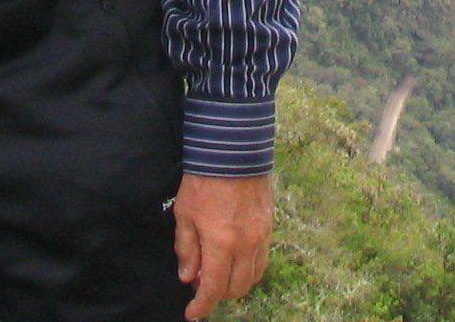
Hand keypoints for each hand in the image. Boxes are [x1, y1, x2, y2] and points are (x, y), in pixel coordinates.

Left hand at [173, 172, 271, 319]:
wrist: (233, 150)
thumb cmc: (204, 180)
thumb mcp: (184, 214)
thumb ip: (187, 249)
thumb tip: (188, 277)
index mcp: (222, 244)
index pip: (214, 289)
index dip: (202, 306)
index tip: (192, 314)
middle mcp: (246, 245)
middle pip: (237, 289)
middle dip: (218, 295)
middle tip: (202, 284)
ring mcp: (262, 236)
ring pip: (253, 277)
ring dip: (236, 283)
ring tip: (219, 272)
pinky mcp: (270, 225)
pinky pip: (262, 259)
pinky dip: (248, 268)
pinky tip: (235, 258)